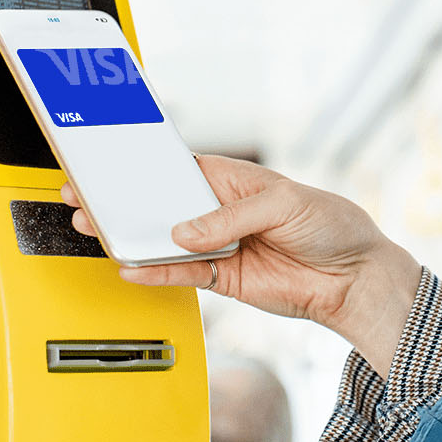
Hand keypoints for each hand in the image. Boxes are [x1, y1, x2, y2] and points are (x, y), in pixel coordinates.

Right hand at [63, 155, 420, 372]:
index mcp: (231, 178)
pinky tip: (131, 267)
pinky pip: (181, 274)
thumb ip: (230, 218)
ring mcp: (218, 245)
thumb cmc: (331, 225)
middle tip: (87, 198)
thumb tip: (186, 233)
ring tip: (98, 231)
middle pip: (162, 205)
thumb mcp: (284, 205)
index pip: (177, 168)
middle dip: (125, 203)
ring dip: (132, 238)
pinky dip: (156, 273)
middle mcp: (218, 211)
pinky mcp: (223, 278)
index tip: (110, 164)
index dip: (143, 166)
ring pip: (165, 241)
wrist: (354, 278)